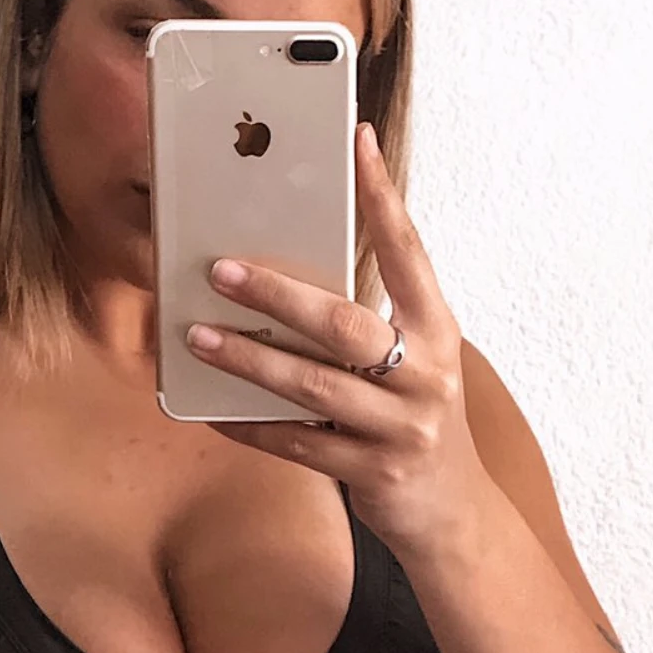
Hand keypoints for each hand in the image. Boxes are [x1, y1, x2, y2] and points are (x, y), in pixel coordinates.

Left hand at [185, 122, 491, 559]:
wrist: (455, 513)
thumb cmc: (415, 416)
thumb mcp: (412, 361)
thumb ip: (366, 320)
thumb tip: (281, 273)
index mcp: (437, 328)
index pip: (410, 250)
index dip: (382, 195)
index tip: (357, 139)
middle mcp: (427, 372)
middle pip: (343, 324)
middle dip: (276, 294)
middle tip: (219, 268)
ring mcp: (402, 426)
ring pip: (311, 387)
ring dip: (248, 360)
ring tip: (197, 336)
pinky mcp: (374, 473)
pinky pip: (297, 445)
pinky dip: (250, 425)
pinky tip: (212, 410)